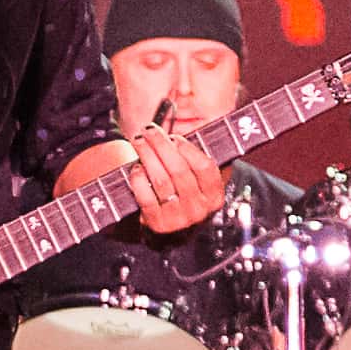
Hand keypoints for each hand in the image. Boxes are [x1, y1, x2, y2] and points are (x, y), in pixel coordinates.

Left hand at [128, 120, 226, 235]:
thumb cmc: (184, 193)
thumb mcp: (199, 179)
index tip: (174, 137)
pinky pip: (146, 197)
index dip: (188, 149)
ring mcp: (178, 219)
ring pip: (161, 180)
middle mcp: (199, 210)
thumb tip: (189, 122)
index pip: (205, 167)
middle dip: (161, 145)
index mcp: (214, 196)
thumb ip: (198, 157)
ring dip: (147, 156)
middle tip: (150, 131)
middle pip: (179, 170)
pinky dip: (139, 179)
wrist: (172, 227)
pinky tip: (136, 167)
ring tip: (139, 141)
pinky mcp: (158, 224)